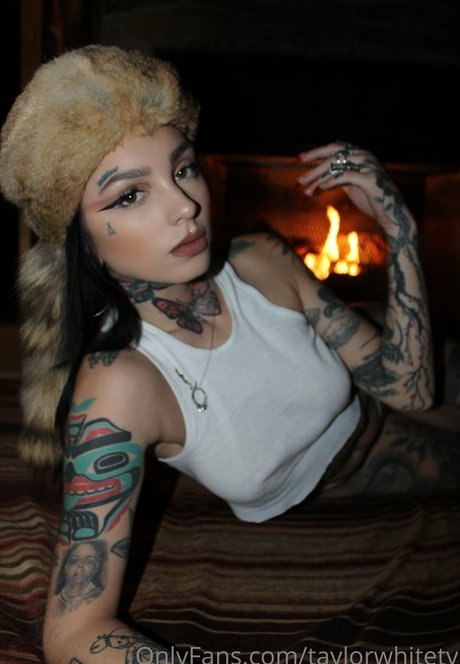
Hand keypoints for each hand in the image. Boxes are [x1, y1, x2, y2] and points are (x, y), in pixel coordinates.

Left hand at [297, 141, 413, 235]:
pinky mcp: (370, 179)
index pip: (335, 147)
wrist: (391, 214)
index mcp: (360, 154)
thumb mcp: (350, 186)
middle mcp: (365, 156)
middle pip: (334, 153)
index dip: (317, 151)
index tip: (299, 158)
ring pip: (337, 165)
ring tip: (305, 187)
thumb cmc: (370, 200)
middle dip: (314, 159)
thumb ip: (336, 178)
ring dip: (318, 176)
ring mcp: (369, 166)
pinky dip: (330, 182)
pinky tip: (318, 189)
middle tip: (299, 171)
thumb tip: (314, 182)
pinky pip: (345, 177)